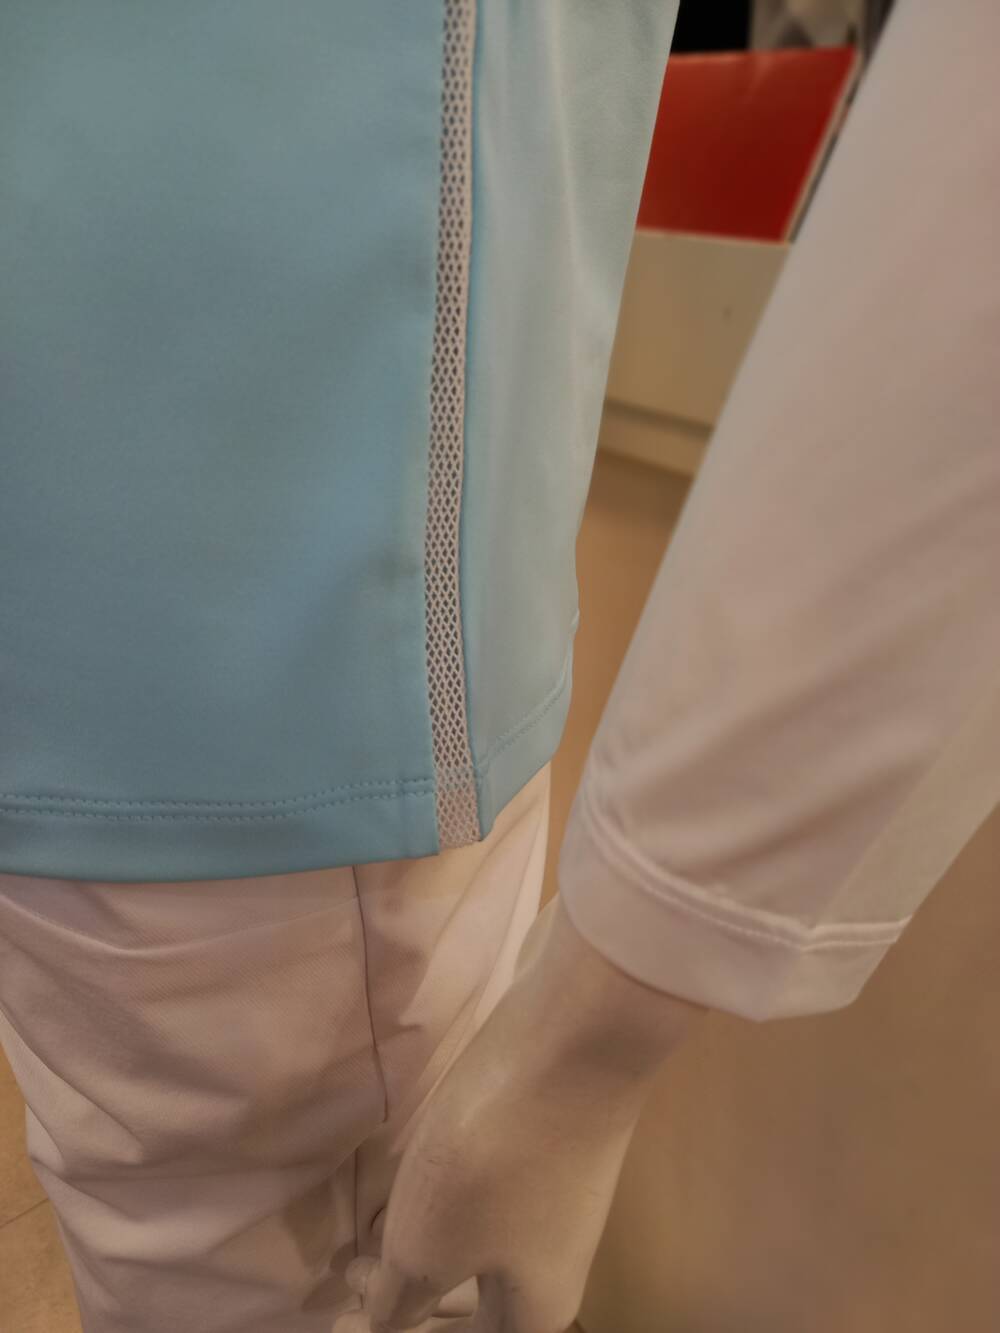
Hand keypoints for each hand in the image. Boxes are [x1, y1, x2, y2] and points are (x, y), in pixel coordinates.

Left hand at [333, 897, 706, 1331]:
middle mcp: (556, 1260)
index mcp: (535, 1308)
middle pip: (480, 1305)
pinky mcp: (547, 1141)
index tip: (346, 1321)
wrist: (573, 1038)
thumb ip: (401, 1298)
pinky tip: (410, 1179)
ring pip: (481, 1245)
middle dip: (413, 1299)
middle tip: (351, 1281)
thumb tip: (388, 1318)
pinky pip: (488, 1194)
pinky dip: (444, 1202)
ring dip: (425, 1249)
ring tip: (368, 1238)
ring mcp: (556, 1194)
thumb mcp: (428, 1246)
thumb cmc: (496, 1159)